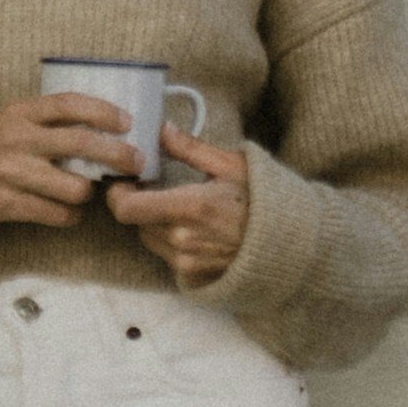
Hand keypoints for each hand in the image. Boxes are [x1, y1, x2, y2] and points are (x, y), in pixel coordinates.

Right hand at [0, 92, 145, 230]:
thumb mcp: (17, 120)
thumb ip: (51, 119)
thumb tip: (109, 125)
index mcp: (21, 113)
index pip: (69, 105)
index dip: (103, 111)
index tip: (127, 122)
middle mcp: (17, 140)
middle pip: (80, 144)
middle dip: (117, 154)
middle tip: (136, 161)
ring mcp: (11, 173)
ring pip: (74, 187)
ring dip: (90, 192)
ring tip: (89, 190)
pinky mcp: (8, 203)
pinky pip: (58, 214)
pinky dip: (72, 215)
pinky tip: (71, 210)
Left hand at [110, 130, 247, 289]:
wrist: (289, 245)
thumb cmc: (263, 203)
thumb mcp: (230, 165)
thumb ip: (190, 148)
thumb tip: (161, 130)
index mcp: (191, 207)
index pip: (127, 208)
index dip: (118, 195)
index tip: (125, 183)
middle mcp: (183, 239)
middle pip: (137, 222)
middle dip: (142, 204)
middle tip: (157, 190)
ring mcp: (187, 262)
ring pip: (150, 239)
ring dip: (156, 223)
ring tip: (182, 210)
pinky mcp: (193, 277)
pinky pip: (167, 256)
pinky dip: (173, 242)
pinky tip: (196, 231)